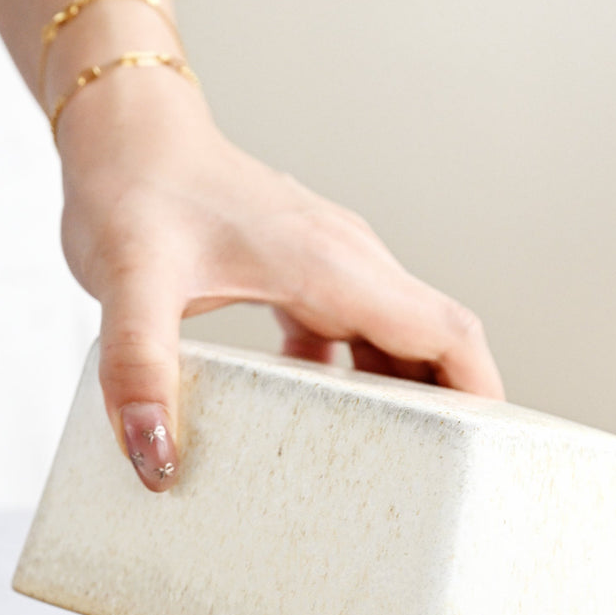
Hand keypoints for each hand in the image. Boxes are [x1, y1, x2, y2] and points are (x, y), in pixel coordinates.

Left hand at [57, 67, 503, 490]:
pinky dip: (350, 378)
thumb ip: (139, 369)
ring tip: (389, 464)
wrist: (121, 131)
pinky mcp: (300, 271)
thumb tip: (154, 457)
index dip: (481, 392)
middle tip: (440, 483)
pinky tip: (311, 420)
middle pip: (432, 342)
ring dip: (400, 395)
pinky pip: (351, 331)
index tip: (494, 451)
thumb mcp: (129, 283)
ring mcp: (327, 263)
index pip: (446, 331)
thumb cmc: (133, 190)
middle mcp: (345, 260)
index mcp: (332, 264)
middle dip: (448, 409)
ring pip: (393, 338)